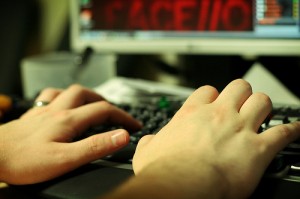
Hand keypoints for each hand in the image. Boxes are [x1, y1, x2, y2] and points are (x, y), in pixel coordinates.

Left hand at [0, 85, 140, 184]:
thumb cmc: (23, 160)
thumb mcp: (66, 159)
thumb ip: (95, 146)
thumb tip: (121, 135)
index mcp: (69, 120)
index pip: (104, 111)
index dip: (124, 117)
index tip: (134, 125)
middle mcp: (58, 111)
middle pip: (89, 96)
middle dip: (107, 103)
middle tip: (116, 114)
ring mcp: (44, 111)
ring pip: (70, 92)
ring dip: (87, 95)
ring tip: (94, 104)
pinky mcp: (32, 116)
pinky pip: (49, 97)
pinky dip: (62, 96)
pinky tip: (62, 102)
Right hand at [131, 79, 299, 198]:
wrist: (182, 187)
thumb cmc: (166, 171)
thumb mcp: (147, 151)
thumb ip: (151, 141)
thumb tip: (148, 143)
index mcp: (193, 113)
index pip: (208, 90)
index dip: (214, 95)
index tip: (216, 102)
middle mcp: (219, 115)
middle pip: (240, 87)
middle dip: (243, 94)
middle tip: (243, 104)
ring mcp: (240, 129)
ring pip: (262, 102)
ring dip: (264, 106)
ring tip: (264, 114)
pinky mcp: (258, 149)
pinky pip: (283, 132)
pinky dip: (291, 130)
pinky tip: (294, 130)